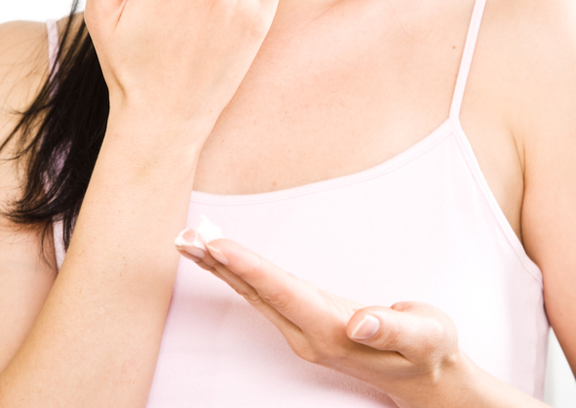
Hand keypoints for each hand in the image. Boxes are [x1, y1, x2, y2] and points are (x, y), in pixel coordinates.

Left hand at [176, 232, 468, 407]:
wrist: (426, 376)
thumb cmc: (428, 350)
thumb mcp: (426, 336)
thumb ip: (394, 328)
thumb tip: (361, 322)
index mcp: (333, 332)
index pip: (282, 292)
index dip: (248, 267)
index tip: (216, 245)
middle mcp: (309, 334)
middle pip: (256, 292)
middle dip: (220, 263)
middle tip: (185, 237)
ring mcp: (302, 331)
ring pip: (254, 294)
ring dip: (222, 268)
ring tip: (193, 243)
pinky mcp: (304, 324)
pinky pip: (263, 295)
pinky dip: (239, 274)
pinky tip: (224, 262)